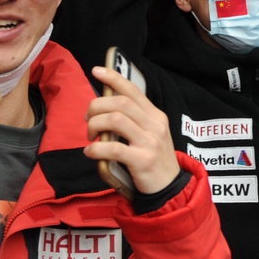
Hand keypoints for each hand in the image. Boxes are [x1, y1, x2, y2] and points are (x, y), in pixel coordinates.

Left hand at [84, 65, 179, 193]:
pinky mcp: (143, 160)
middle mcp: (155, 125)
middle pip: (120, 102)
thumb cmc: (154, 160)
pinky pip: (113, 148)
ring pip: (115, 120)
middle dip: (96, 107)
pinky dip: (96, 148)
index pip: (133, 90)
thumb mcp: (150, 135)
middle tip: (88, 120)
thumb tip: (103, 109)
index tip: (96, 71)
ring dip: (95, 125)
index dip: (114, 78)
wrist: (170, 188)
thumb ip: (133, 121)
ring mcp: (150, 142)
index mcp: (156, 116)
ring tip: (90, 136)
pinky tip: (90, 152)